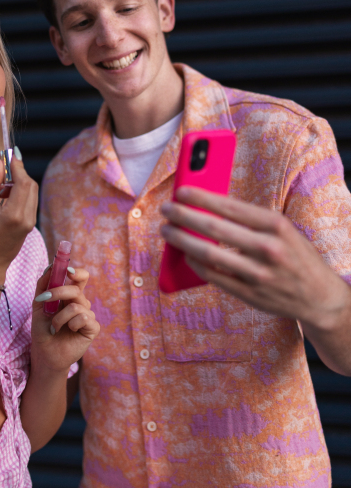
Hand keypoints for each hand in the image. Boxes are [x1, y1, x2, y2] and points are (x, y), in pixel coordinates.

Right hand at [0, 152, 37, 279]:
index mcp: (14, 214)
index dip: (18, 166)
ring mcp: (31, 222)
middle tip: (3, 169)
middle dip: (19, 173)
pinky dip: (20, 194)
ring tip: (0, 189)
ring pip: (32, 192)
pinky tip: (4, 198)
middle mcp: (27, 218)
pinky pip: (29, 201)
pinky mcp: (30, 224)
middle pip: (31, 185)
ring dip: (19, 183)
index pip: (24, 182)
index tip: (10, 154)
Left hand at [30, 266, 98, 372]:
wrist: (45, 354)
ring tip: (54, 327)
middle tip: (44, 299)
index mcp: (70, 296)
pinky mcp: (93, 328)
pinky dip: (71, 324)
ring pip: (76, 306)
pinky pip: (84, 317)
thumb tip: (50, 267)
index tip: (67, 270)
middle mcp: (81, 303)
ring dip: (59, 317)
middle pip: (76, 288)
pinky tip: (68, 331)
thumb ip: (43, 285)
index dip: (77, 272)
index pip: (80, 278)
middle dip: (58, 291)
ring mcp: (88, 316)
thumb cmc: (42, 330)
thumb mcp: (38, 305)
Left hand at [160, 186, 349, 331]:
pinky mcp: (249, 294)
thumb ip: (250, 220)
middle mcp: (268, 248)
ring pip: (208, 254)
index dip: (201, 197)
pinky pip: (213, 276)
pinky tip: (185, 254)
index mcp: (276, 225)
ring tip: (168, 230)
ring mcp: (258, 273)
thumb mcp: (282, 229)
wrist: (319, 296)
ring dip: (182, 240)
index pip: (230, 206)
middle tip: (167, 209)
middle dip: (184, 216)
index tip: (181, 191)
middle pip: (214, 228)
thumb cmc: (295, 255)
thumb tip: (208, 206)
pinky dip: (194, 263)